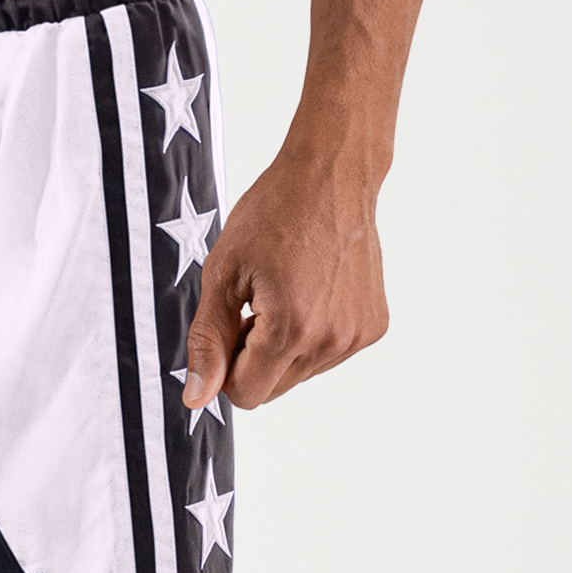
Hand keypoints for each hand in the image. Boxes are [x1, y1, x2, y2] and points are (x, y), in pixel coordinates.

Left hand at [182, 151, 388, 410]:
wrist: (332, 175)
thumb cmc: (275, 213)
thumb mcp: (223, 275)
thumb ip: (208, 341)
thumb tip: (197, 397)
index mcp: (292, 330)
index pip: (247, 395)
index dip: (226, 367)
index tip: (231, 326)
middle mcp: (332, 340)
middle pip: (273, 389)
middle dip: (253, 358)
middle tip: (255, 305)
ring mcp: (357, 335)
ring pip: (299, 374)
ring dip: (282, 347)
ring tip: (284, 293)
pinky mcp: (373, 325)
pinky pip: (327, 355)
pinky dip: (311, 335)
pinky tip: (310, 292)